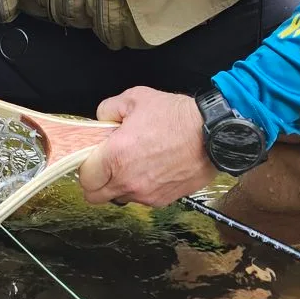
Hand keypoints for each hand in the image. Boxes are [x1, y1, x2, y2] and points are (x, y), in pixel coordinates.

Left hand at [77, 87, 214, 206]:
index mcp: (116, 157)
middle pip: (95, 196)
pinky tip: (151, 169)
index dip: (85, 167)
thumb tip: (100, 121)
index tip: (92, 157)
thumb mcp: (135, 98)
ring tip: (132, 164)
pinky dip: (141, 189)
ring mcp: (147, 194)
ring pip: (119, 198)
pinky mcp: (164, 200)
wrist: (214, 133)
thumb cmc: (176, 116)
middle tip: (104, 166)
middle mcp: (129, 181)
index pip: (84, 177)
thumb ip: (108, 109)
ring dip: (119, 185)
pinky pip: (142, 199)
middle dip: (95, 182)